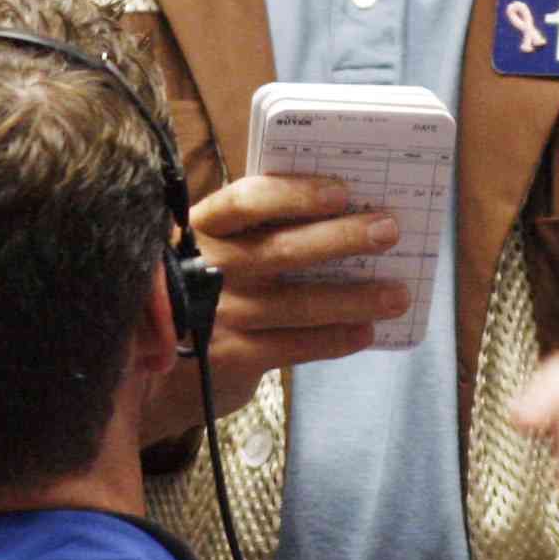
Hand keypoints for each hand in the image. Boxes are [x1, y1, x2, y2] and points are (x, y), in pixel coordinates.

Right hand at [145, 172, 408, 439]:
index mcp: (203, 226)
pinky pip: (293, 346)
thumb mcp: (220, 248)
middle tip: (389, 229)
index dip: (295, 194)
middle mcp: (205, 268)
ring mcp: (217, 316)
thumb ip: (261, 228)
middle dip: (342, 238)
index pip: (245, 199)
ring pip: (297, 303)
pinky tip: (366, 331)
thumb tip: (349, 212)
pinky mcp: (230, 358)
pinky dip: (335, 338)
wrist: (160, 368)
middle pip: (281, 250)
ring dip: (355, 296)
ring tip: (398, 293)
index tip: (341, 191)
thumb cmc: (212, 287)